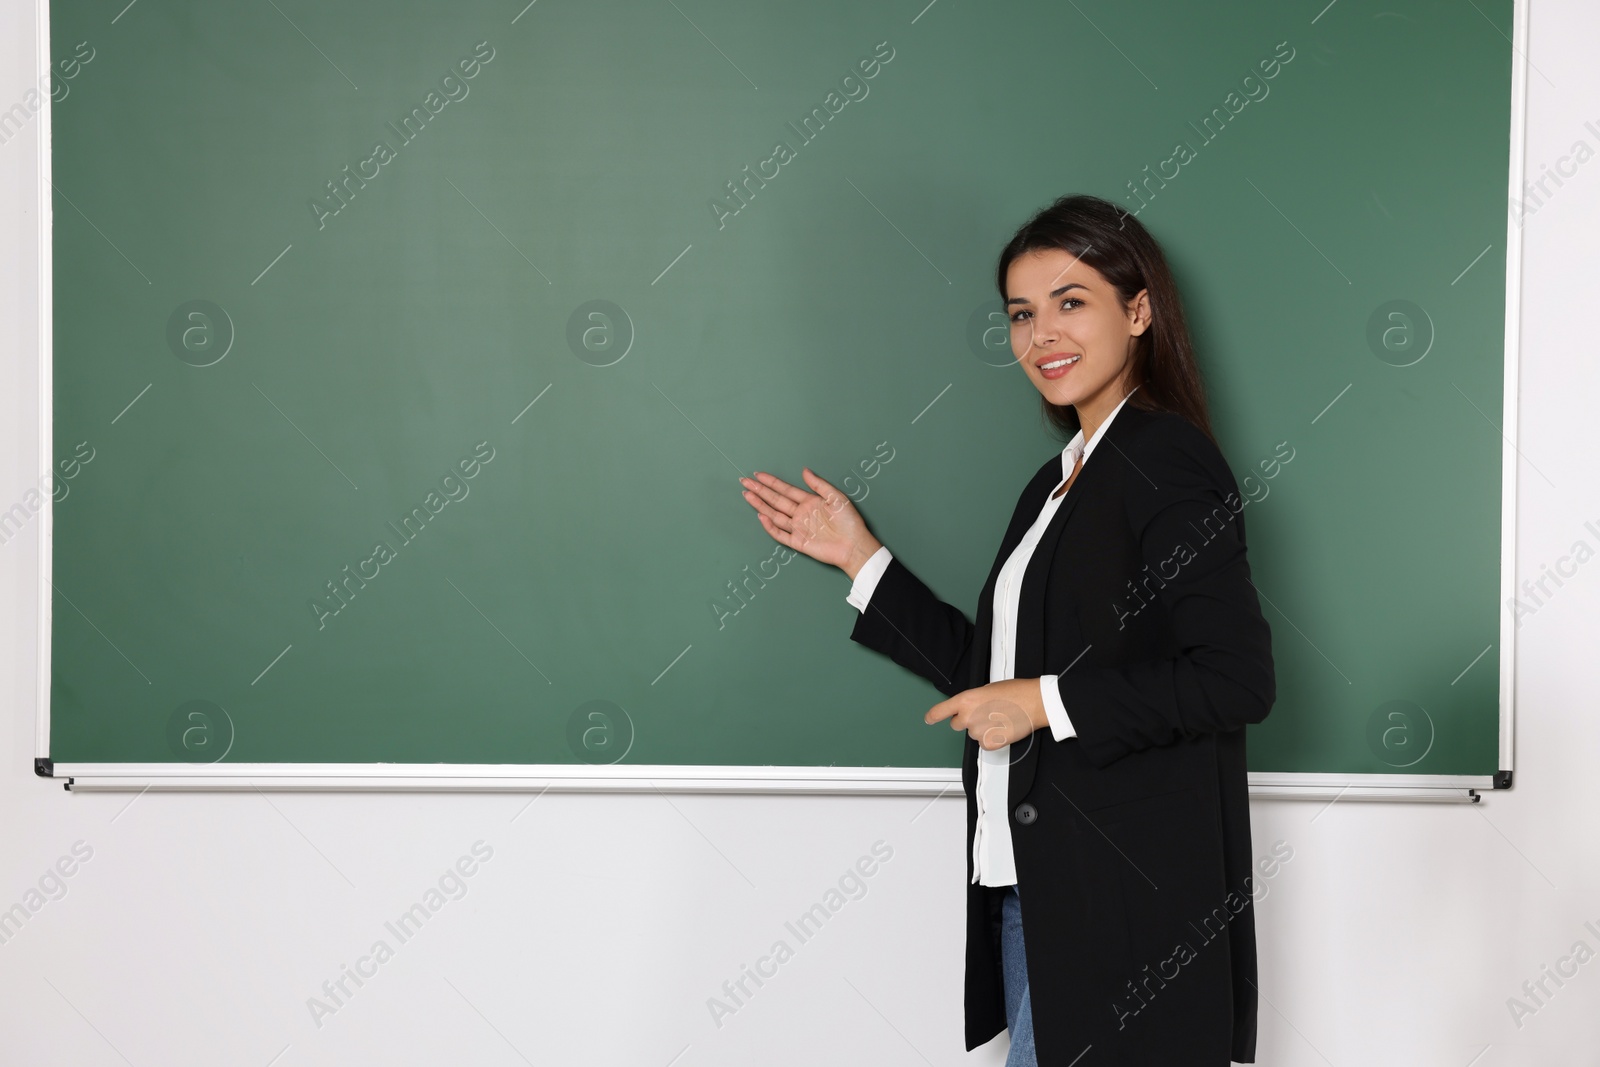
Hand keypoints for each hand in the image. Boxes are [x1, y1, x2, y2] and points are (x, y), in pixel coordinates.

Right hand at [739, 468, 882, 578]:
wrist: (854, 545)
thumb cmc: (849, 522)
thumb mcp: (836, 497)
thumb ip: (819, 484)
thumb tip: (804, 470)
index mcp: (809, 502)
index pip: (786, 490)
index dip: (771, 482)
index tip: (758, 475)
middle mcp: (801, 514)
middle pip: (776, 500)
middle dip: (760, 490)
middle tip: (745, 481)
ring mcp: (798, 528)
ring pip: (774, 514)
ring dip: (760, 505)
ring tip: (747, 495)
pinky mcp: (798, 542)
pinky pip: (780, 534)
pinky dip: (770, 526)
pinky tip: (761, 516)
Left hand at [925, 679, 1048, 750]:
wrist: (1033, 702)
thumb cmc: (1015, 693)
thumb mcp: (987, 689)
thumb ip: (974, 700)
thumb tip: (973, 706)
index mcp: (966, 700)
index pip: (941, 711)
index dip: (933, 716)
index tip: (929, 719)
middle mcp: (968, 716)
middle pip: (957, 724)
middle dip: (968, 721)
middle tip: (985, 715)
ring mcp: (977, 731)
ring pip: (973, 734)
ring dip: (983, 729)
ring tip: (999, 719)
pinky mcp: (988, 743)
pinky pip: (984, 744)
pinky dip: (992, 739)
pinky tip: (1002, 729)